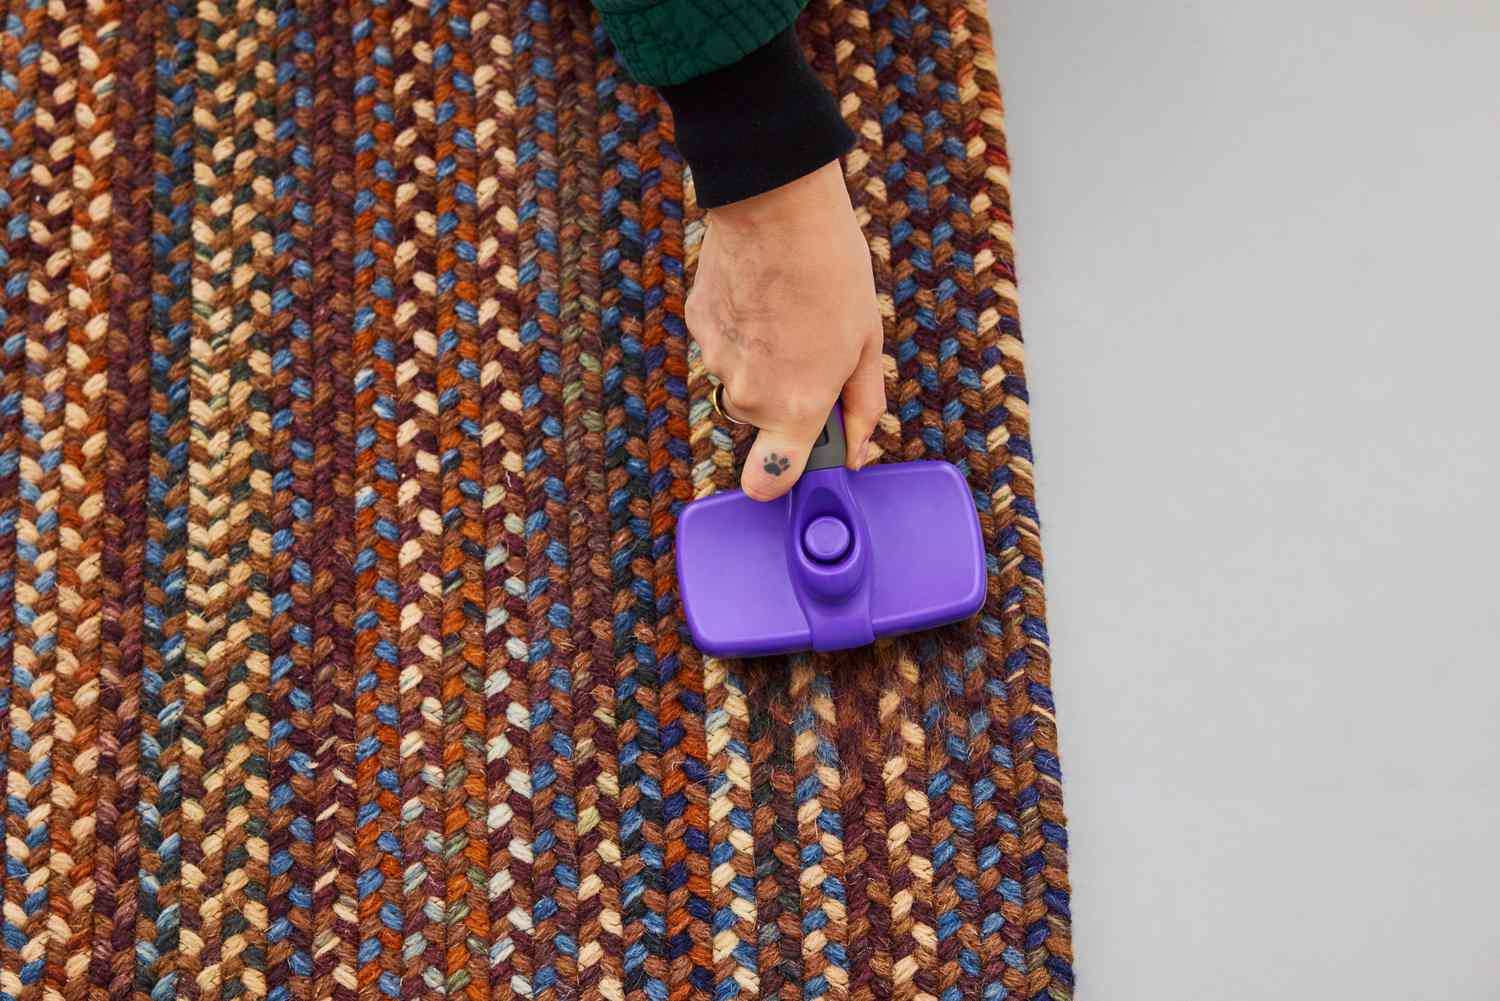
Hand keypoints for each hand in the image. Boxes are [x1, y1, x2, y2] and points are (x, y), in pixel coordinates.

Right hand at [687, 159, 886, 500]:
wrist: (776, 203)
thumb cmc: (832, 270)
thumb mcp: (866, 343)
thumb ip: (861, 409)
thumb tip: (856, 453)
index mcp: (796, 408)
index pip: (765, 483)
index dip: (776, 478)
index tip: (790, 464)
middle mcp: (749, 395)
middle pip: (760, 421)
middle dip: (784, 398)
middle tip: (812, 348)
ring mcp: (716, 360)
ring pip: (739, 380)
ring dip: (761, 360)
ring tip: (788, 311)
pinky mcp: (697, 325)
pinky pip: (722, 344)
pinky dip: (740, 329)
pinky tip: (762, 293)